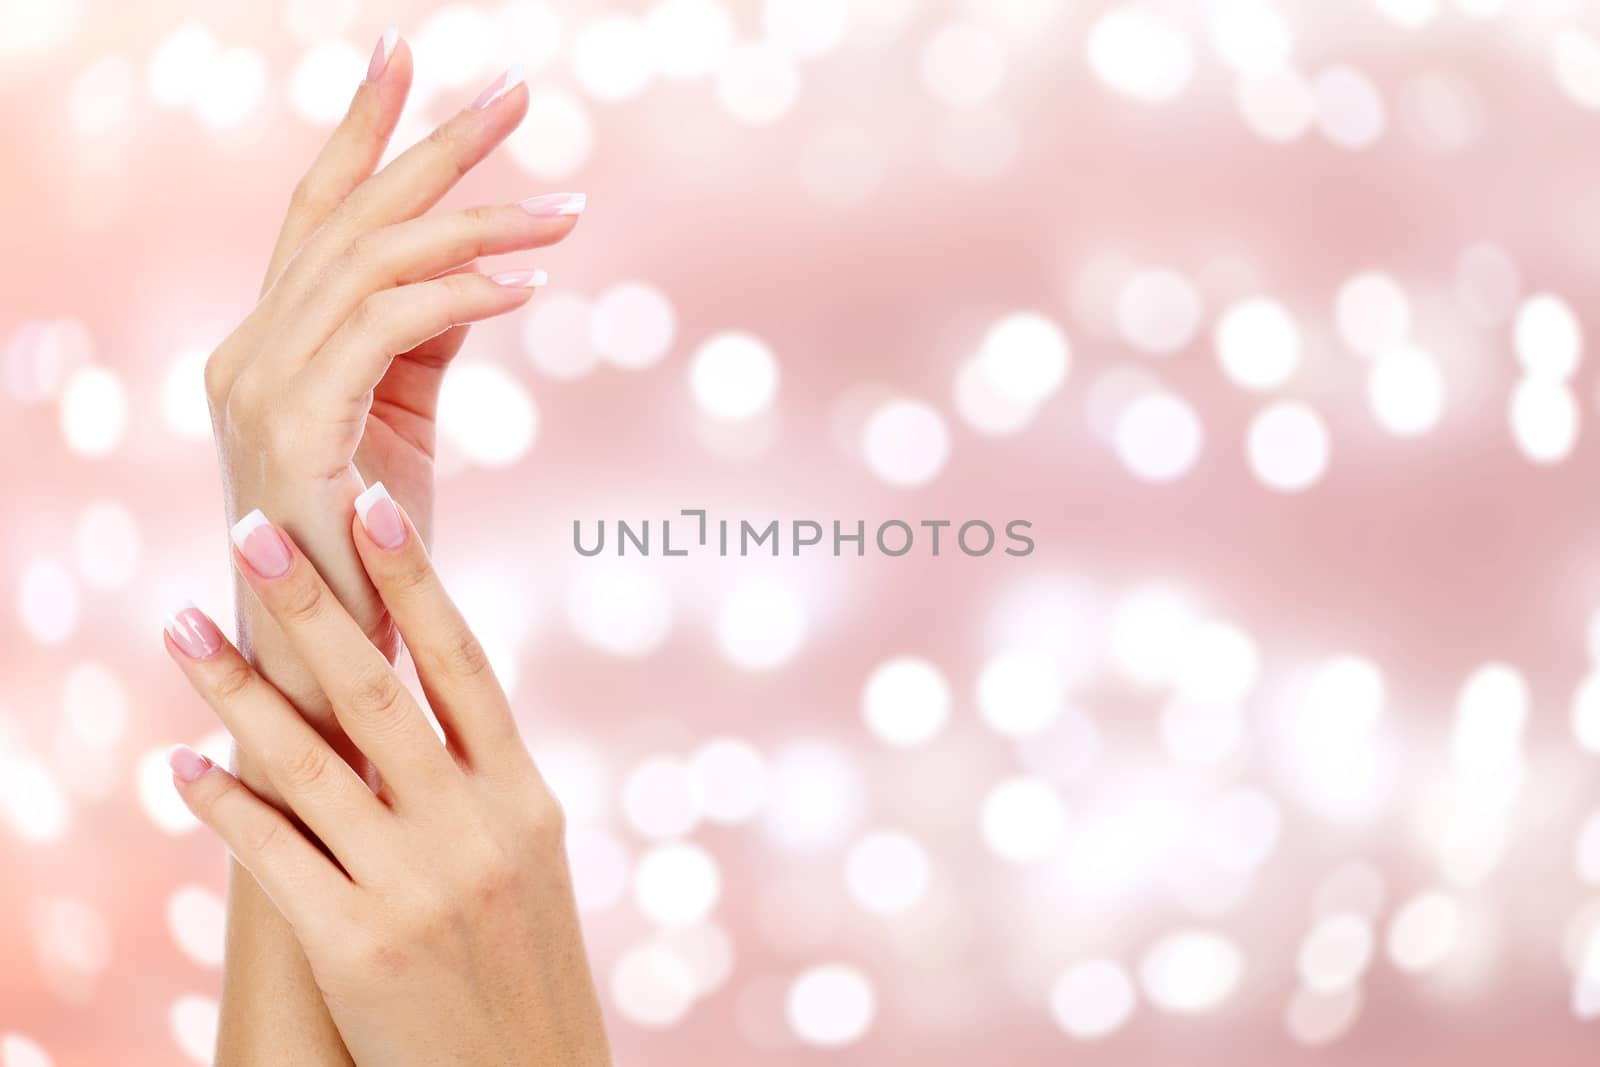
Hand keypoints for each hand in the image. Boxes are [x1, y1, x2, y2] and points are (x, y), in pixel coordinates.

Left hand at [162, 488, 610, 1065]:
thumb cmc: (523, 964)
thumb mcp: (526, 857)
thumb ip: (478, 778)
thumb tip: (414, 696)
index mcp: (523, 797)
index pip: (462, 665)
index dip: (415, 582)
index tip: (372, 505)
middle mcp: (473, 828)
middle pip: (378, 693)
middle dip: (309, 606)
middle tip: (252, 532)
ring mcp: (414, 886)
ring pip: (310, 763)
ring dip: (236, 691)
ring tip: (180, 628)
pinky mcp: (356, 947)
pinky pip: (273, 858)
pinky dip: (223, 806)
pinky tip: (181, 766)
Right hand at [204, 39, 581, 729]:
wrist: (330, 668)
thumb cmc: (375, 554)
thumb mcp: (403, 421)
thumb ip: (423, 340)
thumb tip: (487, 268)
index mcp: (270, 345)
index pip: (317, 215)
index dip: (365, 131)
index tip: (413, 59)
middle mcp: (248, 352)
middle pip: (347, 216)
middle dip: (434, 146)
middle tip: (518, 94)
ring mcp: (259, 386)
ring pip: (373, 261)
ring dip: (477, 220)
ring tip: (564, 205)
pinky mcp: (295, 426)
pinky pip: (386, 326)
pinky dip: (460, 292)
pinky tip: (530, 283)